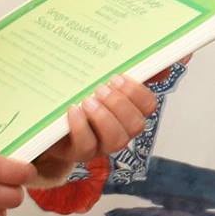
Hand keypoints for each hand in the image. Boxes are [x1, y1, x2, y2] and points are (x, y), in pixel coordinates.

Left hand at [29, 75, 158, 185]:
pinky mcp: (79, 152)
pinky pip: (87, 146)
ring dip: (104, 118)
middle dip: (120, 105)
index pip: (148, 105)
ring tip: (87, 101)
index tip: (118, 78)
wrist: (47, 116)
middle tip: (101, 88)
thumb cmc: (79, 93)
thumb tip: (168, 62)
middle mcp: (120, 130)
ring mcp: (101, 144)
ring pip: (117, 140)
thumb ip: (129, 67)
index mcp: (129, 109)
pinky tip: (72, 110)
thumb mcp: (100, 76)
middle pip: (136, 125)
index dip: (137, 93)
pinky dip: (81, 127)